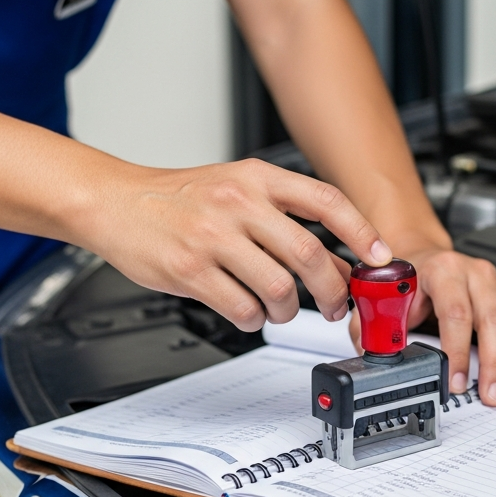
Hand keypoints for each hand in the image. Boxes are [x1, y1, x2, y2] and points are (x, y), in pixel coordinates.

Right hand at [84, 159, 389, 331]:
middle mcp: (239, 202)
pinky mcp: (190, 270)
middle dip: (333, 291)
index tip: (379, 258)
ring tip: (281, 310)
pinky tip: (247, 311)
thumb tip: (340, 261)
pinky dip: (253, 319)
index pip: (326, 200)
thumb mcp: (238, 188)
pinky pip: (242, 308)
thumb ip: (285, 219)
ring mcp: (213, 237)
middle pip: (309, 254)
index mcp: (257, 177)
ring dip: (289, 311)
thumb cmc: (180, 198)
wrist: (116, 202)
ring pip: (279, 289)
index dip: (361, 232)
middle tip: (336, 306)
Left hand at [351, 248, 495, 405]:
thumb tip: (376, 357)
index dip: (456, 350)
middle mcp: (474, 273)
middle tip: (492, 395)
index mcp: (442, 270)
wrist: (421, 255)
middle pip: (493, 320)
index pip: (455, 312)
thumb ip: (377, 327)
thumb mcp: (382, 300)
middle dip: (495, 363)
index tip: (456, 381)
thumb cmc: (405, 281)